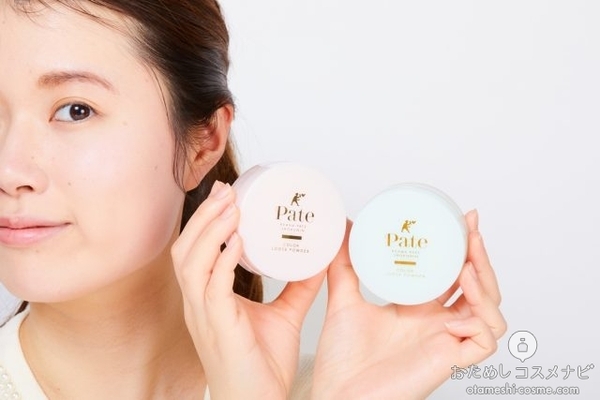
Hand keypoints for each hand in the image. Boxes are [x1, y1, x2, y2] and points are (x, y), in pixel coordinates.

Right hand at [172, 181, 323, 398]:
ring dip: (209, 230)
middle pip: (185, 248)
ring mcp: (204, 316)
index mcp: (208, 298)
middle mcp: (199, 303)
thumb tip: (318, 260)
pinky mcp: (217, 328)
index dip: (206, 221)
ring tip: (232, 207)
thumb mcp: (285, 316)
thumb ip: (298, 288)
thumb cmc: (262, 366)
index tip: (228, 194)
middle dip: (204, 216)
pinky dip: (222, 260)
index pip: (195, 251)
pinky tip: (238, 241)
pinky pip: (211, 287)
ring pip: (190, 262)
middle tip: (228, 191)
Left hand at [312, 210, 505, 399]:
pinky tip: (454, 314)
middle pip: (479, 287)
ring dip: (485, 286)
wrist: (336, 396)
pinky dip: (478, 324)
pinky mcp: (448, 363)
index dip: (464, 247)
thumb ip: (344, 266)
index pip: (453, 273)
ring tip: (466, 267)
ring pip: (490, 312)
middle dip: (480, 256)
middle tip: (471, 228)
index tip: (463, 217)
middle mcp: (436, 324)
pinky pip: (483, 342)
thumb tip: (346, 228)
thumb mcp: (343, 300)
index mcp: (418, 309)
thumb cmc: (342, 361)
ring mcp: (444, 342)